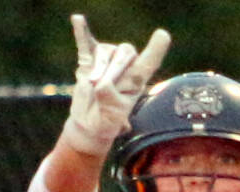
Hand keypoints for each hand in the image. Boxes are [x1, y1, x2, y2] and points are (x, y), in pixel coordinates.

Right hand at [61, 14, 170, 156]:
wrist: (90, 123)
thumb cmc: (108, 120)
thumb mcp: (112, 117)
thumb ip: (109, 99)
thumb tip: (99, 83)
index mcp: (137, 80)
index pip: (148, 63)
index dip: (155, 50)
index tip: (162, 35)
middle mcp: (125, 66)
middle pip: (125, 53)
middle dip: (113, 69)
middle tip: (101, 86)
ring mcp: (106, 61)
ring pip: (105, 51)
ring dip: (99, 66)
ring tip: (91, 84)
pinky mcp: (88, 60)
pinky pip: (85, 42)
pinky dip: (81, 31)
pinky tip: (77, 19)